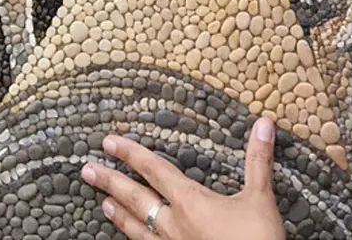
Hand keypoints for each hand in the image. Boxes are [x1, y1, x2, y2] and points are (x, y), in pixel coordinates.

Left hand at [80, 116, 286, 239]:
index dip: (131, 154)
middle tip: (87, 169)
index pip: (154, 170)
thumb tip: (264, 123)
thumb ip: (258, 160)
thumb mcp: (260, 198)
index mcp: (190, 202)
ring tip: (102, 204)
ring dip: (118, 215)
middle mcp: (174, 225)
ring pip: (137, 229)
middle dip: (110, 182)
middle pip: (136, 199)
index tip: (109, 142)